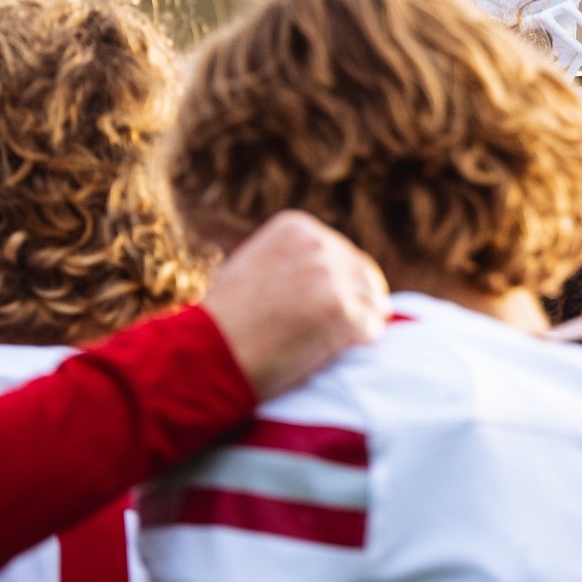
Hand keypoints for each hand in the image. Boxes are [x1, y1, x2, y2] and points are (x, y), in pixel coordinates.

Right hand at [201, 211, 389, 399]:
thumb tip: (331, 268)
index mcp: (296, 227)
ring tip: (318, 343)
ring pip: (373, 302)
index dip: (336, 288)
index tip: (310, 310)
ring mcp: (332, 276)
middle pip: (365, 276)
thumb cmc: (226, 321)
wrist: (208, 354)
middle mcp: (317, 243)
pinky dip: (356, 345)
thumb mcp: (254, 265)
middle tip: (323, 333)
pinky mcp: (342, 311)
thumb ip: (292, 259)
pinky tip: (325, 352)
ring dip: (354, 326)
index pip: (345, 255)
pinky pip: (372, 329)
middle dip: (352, 305)